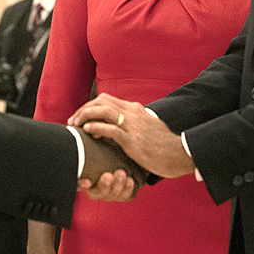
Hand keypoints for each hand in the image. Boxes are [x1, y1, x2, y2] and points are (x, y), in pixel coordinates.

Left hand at [69, 93, 195, 178]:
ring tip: (77, 125)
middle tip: (74, 121)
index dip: (89, 106)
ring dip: (86, 116)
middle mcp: (132, 113)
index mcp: (134, 109)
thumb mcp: (147, 127)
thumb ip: (133, 123)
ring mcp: (132, 126)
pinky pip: (110, 129)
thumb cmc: (163, 144)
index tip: (80, 116)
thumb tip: (119, 126)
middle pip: (101, 102)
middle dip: (84, 109)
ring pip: (103, 111)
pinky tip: (88, 131)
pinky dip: (96, 127)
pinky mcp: (132, 140)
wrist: (179, 153)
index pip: (106, 100)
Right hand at [76, 127, 146, 199]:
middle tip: (108, 176)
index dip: (81, 185)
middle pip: (96, 193)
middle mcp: (98, 186)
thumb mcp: (95, 142)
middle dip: (103, 186)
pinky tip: (130, 180)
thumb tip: (73, 124)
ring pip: (112, 195)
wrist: (131, 153)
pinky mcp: (126, 192)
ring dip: (117, 185)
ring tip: (122, 174)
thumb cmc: (106, 147)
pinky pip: (126, 195)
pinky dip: (128, 189)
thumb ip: (86, 138)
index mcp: (86, 177)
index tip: (87, 180)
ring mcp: (112, 190)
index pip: (80, 185)